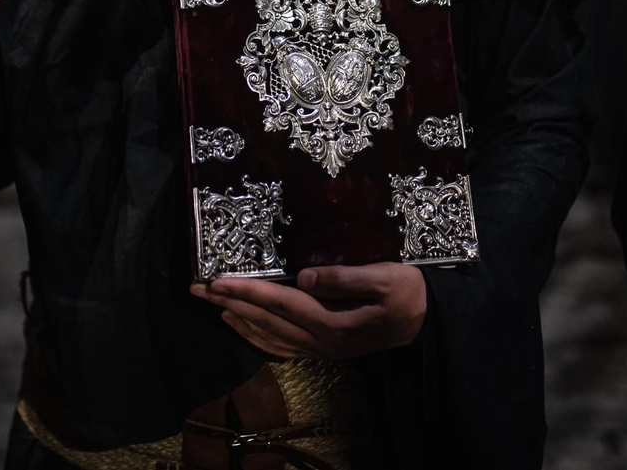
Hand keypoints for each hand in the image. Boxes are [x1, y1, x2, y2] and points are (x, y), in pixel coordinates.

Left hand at [190, 263, 425, 359]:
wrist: (428, 323)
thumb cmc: (408, 293)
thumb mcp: (384, 277)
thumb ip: (345, 277)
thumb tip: (304, 276)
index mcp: (332, 321)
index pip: (279, 303)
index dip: (245, 291)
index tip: (216, 281)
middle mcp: (321, 340)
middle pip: (266, 321)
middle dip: (230, 303)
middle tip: (198, 289)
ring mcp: (322, 349)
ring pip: (270, 337)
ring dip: (239, 320)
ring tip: (214, 305)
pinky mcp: (325, 350)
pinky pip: (282, 347)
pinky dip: (258, 338)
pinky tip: (246, 328)